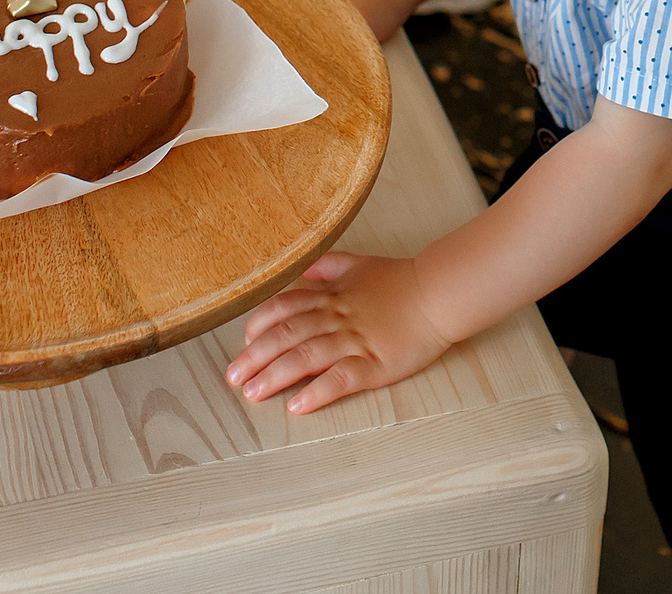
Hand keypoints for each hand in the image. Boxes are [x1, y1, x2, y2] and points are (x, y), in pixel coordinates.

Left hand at [228, 253, 454, 413]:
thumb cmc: (400, 281)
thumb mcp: (359, 265)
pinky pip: (342, 379)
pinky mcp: (375, 364)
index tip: (244, 340)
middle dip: (256, 357)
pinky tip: (298, 406)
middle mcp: (337, 318)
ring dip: (276, 375)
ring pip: (307, 357)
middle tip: (233, 377)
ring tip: (253, 394)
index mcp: (331, 296)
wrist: (438, 294)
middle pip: (287, 335)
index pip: (285, 307)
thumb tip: (301, 270)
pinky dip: (318, 392)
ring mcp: (355, 342)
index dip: (260, 324)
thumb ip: (328, 267)